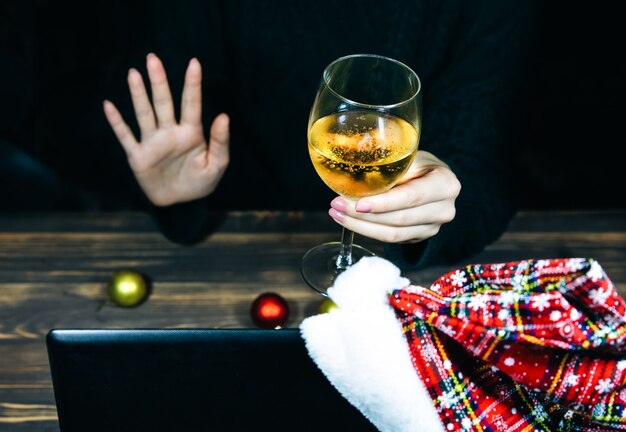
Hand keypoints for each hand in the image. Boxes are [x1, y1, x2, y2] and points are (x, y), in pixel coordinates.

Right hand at [103, 53, 228, 206]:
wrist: (181, 204)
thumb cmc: (201, 182)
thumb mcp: (217, 165)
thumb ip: (220, 142)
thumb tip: (224, 116)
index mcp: (191, 133)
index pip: (191, 104)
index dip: (192, 84)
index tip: (194, 63)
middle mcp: (170, 133)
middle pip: (163, 102)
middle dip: (159, 81)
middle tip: (153, 59)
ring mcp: (153, 143)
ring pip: (144, 114)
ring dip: (138, 95)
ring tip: (134, 74)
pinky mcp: (138, 157)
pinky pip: (126, 137)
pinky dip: (117, 123)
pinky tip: (109, 106)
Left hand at [328, 151, 460, 243]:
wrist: (431, 179)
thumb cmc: (417, 164)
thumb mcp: (408, 157)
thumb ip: (388, 164)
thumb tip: (350, 164)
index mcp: (445, 184)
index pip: (411, 197)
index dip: (383, 203)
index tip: (358, 203)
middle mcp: (444, 209)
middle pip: (399, 219)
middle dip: (364, 216)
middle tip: (337, 205)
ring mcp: (433, 227)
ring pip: (393, 234)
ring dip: (361, 226)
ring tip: (337, 214)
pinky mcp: (419, 237)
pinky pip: (391, 239)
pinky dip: (367, 231)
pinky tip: (350, 220)